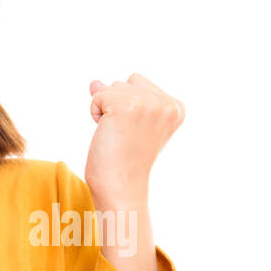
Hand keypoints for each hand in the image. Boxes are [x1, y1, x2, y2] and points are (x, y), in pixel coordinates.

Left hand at [85, 73, 184, 203]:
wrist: (120, 188)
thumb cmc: (124, 161)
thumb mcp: (129, 123)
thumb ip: (119, 97)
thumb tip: (94, 82)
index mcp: (176, 107)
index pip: (139, 83)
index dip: (128, 107)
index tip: (135, 133)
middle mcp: (167, 104)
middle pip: (126, 82)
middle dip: (117, 106)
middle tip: (125, 137)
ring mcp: (148, 104)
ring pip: (111, 87)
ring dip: (106, 110)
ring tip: (118, 136)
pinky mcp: (126, 106)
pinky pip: (98, 96)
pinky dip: (95, 114)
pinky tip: (107, 134)